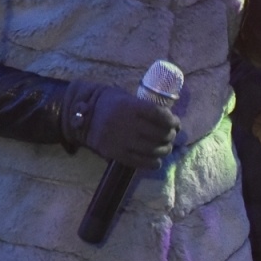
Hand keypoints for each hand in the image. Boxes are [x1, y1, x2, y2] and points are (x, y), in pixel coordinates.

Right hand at [64, 82, 179, 169]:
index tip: (176, 123)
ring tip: (166, 147)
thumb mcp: (127, 98)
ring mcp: (120, 140)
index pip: (159, 115)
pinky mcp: (115, 154)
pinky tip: (157, 161)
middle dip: (170, 136)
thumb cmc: (110, 104)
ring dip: (165, 150)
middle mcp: (126, 124)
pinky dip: (153, 163)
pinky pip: (139, 162)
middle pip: (159, 134)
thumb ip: (146, 108)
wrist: (84, 116)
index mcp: (130, 107)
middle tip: (171, 136)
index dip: (172, 121)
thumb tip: (170, 121)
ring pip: (152, 149)